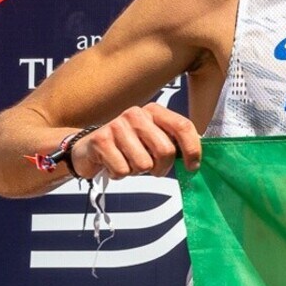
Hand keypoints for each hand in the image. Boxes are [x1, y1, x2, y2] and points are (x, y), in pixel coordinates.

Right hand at [70, 104, 201, 179]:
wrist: (87, 148)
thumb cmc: (128, 146)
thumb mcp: (153, 139)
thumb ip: (174, 143)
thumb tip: (197, 158)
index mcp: (154, 111)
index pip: (183, 127)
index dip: (193, 150)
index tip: (193, 167)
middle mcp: (136, 114)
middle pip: (166, 150)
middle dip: (162, 168)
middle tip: (153, 169)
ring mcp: (117, 125)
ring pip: (144, 164)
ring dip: (137, 171)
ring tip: (128, 162)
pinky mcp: (101, 140)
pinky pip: (123, 170)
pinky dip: (120, 174)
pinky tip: (113, 163)